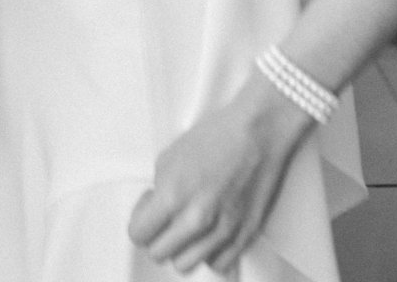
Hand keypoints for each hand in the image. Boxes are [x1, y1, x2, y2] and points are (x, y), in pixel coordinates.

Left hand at [127, 75, 309, 275]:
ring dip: (183, 248)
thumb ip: (159, 190)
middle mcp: (197, 219)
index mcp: (173, 195)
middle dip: (158, 237)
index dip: (140, 224)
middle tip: (166, 219)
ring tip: (188, 227)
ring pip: (186, 264)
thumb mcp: (171, 155)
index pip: (138, 234)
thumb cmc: (217, 136)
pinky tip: (210, 234)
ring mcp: (222, 231)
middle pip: (160, 254)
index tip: (147, 214)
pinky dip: (210, 254)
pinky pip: (217, 264)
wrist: (258, 132)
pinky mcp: (244, 236)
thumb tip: (154, 211)